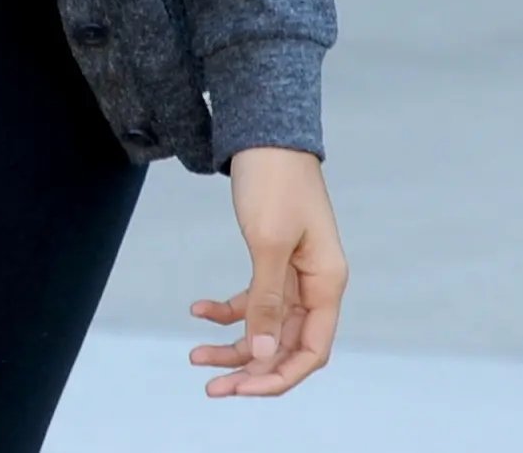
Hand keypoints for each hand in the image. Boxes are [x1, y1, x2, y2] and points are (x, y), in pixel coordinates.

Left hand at [191, 145, 344, 396]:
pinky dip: (227, 309)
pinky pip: (253, 298)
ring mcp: (295, 273)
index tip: (240, 389)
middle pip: (286, 344)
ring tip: (195, 357)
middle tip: (210, 385)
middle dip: (250, 368)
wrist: (264, 134)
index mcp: (327, 284)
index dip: (279, 377)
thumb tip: (265, 355)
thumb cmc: (274, 181)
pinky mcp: (272, 258)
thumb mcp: (268, 243)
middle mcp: (316, 284)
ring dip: (234, 345)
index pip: (311, 351)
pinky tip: (197, 309)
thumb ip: (267, 301)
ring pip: (266, 326)